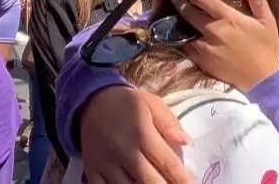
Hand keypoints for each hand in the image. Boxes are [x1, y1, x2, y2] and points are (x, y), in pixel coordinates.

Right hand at [79, 86, 193, 183]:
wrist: (90, 102)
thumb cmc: (126, 104)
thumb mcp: (152, 103)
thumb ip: (170, 123)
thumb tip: (188, 143)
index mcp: (142, 134)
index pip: (167, 162)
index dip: (182, 178)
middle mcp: (124, 152)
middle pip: (149, 181)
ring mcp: (106, 164)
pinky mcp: (92, 171)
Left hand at [177, 0, 278, 91]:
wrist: (263, 80)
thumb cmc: (267, 48)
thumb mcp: (267, 20)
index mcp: (229, 18)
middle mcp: (214, 31)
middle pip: (189, 13)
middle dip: (181, 4)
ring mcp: (205, 47)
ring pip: (184, 31)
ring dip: (180, 23)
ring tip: (176, 18)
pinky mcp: (202, 62)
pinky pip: (186, 48)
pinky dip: (183, 41)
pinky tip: (183, 37)